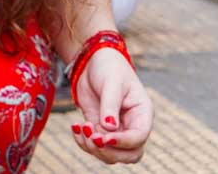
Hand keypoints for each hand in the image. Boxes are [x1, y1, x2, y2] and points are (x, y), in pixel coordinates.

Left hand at [70, 48, 153, 164]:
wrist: (93, 62)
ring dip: (92, 147)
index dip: (123, 142)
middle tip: (93, 137)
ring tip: (81, 127)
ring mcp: (116, 130)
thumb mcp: (112, 83)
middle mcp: (131, 125)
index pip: (139, 137)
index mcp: (142, 112)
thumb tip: (109, 129)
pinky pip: (93, 146)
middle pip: (129, 154)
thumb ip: (110, 105)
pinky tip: (75, 126)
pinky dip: (82, 141)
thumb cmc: (109, 67)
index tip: (104, 137)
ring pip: (110, 154)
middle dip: (109, 152)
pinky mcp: (99, 130)